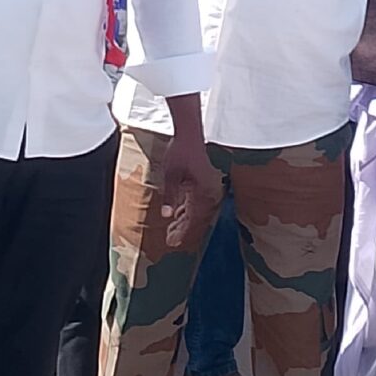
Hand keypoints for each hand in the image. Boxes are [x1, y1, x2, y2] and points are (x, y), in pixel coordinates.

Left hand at [157, 123, 209, 250]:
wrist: (190, 133)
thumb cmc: (181, 151)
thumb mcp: (171, 175)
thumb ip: (170, 196)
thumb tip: (167, 215)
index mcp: (203, 192)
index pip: (194, 219)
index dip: (183, 232)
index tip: (173, 243)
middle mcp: (209, 192)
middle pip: (197, 218)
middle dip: (184, 230)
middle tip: (171, 241)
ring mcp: (208, 187)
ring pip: (197, 211)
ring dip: (186, 221)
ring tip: (173, 231)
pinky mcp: (204, 182)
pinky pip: (197, 202)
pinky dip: (188, 210)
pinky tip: (179, 215)